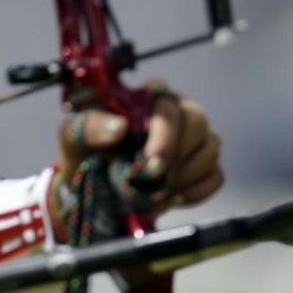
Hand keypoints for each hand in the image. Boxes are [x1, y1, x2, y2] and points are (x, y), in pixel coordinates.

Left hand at [53, 80, 223, 222]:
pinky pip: (216, 176)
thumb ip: (91, 126)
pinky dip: (194, 191)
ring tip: (153, 190)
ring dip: (182, 176)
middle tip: (151, 180)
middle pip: (198, 123)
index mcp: (148, 96)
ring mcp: (197, 137)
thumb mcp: (76, 136)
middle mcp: (178, 110)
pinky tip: (170, 196)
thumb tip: (120, 126)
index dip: (165, 134)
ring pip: (210, 150)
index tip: (151, 162)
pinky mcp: (206, 164)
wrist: (96, 187)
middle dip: (175, 157)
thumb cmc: (86, 151)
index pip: (168, 105)